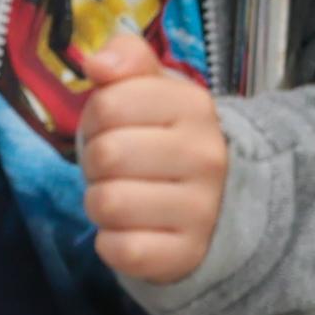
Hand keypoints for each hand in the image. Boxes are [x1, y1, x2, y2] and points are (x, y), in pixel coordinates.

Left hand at [75, 43, 229, 283]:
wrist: (218, 203)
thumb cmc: (166, 138)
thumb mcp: (154, 89)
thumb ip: (126, 59)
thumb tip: (96, 63)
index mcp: (195, 107)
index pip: (110, 103)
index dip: (98, 116)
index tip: (115, 126)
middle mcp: (205, 156)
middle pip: (105, 155)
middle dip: (95, 162)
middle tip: (117, 167)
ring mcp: (201, 209)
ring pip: (106, 204)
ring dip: (100, 204)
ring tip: (124, 196)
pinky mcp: (185, 254)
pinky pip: (118, 250)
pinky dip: (110, 242)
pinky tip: (130, 230)